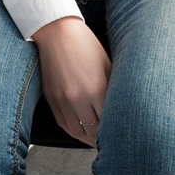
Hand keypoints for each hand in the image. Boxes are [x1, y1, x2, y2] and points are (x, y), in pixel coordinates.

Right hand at [31, 16, 110, 147]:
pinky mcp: (51, 98)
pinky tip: (81, 131)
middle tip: (112, 143)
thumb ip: (114, 87)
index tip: (123, 136)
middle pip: (94, 132)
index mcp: (97, 89)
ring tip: (97, 140)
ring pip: (77, 132)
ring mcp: (63, 100)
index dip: (116, 132)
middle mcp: (79, 99)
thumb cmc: (85, 44)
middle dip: (103, 139)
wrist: (57, 31)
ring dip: (88, 138)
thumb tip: (123, 106)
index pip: (109, 123)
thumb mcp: (107, 64)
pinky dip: (73, 130)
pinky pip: (63, 124)